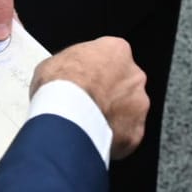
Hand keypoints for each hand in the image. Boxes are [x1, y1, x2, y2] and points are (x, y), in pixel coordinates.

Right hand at [31, 37, 148, 159]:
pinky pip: (127, 135)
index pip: (113, 58)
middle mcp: (134, 75)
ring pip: (130, 110)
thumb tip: (60, 77)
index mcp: (116, 51)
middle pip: (126, 84)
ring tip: (90, 125)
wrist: (66, 116)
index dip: (98, 72)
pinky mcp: (135, 131)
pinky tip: (95, 139)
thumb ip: (68, 67)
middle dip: (111, 95)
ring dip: (115, 116)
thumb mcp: (53, 64)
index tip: (88, 82)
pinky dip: (115, 139)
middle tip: (90, 105)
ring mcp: (139, 104)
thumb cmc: (60, 87)